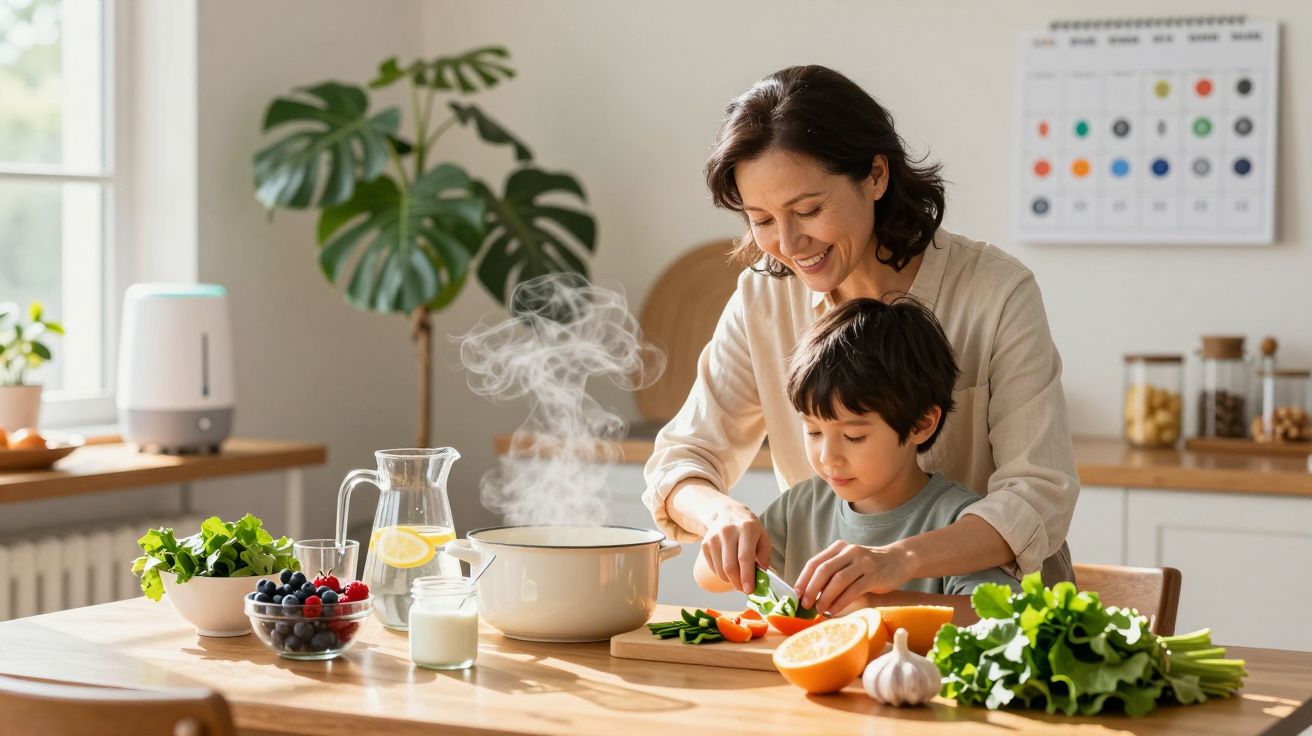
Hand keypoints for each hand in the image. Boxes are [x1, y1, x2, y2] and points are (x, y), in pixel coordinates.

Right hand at [699, 504, 769, 594]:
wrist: (726, 513)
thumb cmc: (748, 528)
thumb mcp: (762, 536)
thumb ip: (764, 555)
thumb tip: (761, 575)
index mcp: (747, 528)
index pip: (744, 557)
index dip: (747, 576)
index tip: (749, 590)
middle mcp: (728, 531)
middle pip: (730, 566)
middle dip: (738, 583)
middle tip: (744, 590)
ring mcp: (714, 538)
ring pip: (720, 570)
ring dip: (730, 581)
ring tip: (738, 580)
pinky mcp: (705, 544)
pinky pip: (713, 567)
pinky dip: (722, 575)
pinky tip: (729, 570)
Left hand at [795, 541, 910, 613]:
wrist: (897, 560)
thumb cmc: (867, 566)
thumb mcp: (847, 562)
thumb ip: (831, 573)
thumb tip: (808, 594)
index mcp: (838, 547)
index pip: (815, 562)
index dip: (803, 579)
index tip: (796, 595)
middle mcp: (849, 551)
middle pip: (824, 570)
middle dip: (812, 589)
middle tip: (806, 604)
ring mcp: (862, 562)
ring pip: (838, 580)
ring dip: (826, 597)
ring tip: (819, 609)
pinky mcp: (873, 575)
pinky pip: (853, 590)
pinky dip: (841, 602)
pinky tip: (834, 610)